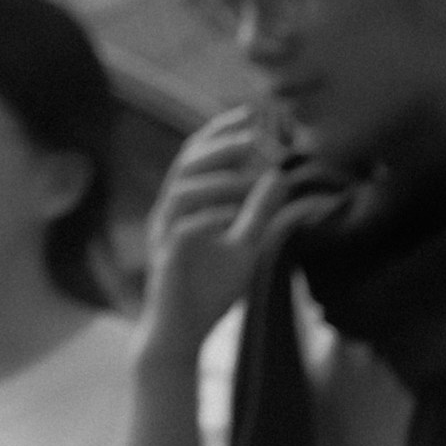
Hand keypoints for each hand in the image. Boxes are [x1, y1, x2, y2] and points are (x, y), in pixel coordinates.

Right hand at [142, 105, 346, 357]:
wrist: (184, 333)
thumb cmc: (211, 290)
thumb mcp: (246, 247)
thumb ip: (260, 215)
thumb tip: (281, 179)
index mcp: (188, 203)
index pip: (200, 156)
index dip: (220, 132)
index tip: (250, 113)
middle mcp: (170, 210)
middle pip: (187, 164)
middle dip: (219, 145)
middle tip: (254, 136)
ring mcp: (163, 232)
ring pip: (182, 192)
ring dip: (218, 179)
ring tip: (252, 176)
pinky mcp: (164, 258)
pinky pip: (181, 228)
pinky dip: (207, 217)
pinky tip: (231, 215)